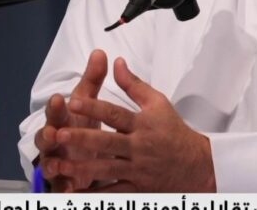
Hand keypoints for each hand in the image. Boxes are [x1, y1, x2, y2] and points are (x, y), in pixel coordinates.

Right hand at [34, 49, 107, 191]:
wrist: (84, 157)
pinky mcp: (62, 182)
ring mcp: (56, 162)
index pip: (56, 111)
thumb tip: (100, 52)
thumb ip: (93, 80)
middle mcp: (55, 141)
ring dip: (50, 163)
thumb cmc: (82, 126)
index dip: (56, 106)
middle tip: (52, 133)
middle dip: (47, 135)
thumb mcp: (87, 104)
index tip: (58, 98)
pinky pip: (59, 186)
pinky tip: (67, 189)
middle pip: (46, 138)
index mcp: (62, 120)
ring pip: (48, 163)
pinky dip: (62, 188)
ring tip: (54, 164)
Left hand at [57, 57, 215, 192]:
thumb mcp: (158, 103)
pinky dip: (95, 195)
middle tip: (60, 134)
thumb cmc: (173, 131)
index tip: (74, 101)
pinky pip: (114, 193)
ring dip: (82, 167)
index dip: (94, 107)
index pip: (115, 113)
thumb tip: (117, 62)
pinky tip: (75, 192)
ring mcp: (138, 169)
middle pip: (108, 142)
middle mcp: (139, 146)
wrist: (197, 165)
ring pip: (107, 169)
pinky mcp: (137, 188)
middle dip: (84, 138)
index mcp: (143, 124)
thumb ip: (134, 84)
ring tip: (59, 164)